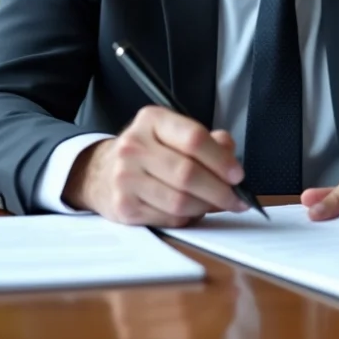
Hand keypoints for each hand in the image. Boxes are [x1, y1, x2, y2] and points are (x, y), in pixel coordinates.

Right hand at [64, 105, 249, 225]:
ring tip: (215, 204)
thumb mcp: (173, 134)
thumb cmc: (148, 152)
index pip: (193, 138)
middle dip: (220, 190)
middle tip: (236, 199)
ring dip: (206, 207)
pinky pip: (169, 217)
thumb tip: (230, 155)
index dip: (221, 160)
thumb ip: (206, 141)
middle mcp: (134, 146)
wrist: (101, 172)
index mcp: (152, 120)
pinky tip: (191, 210)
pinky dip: (188, 217)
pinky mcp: (124, 206)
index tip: (237, 175)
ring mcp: (125, 177)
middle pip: (188, 173)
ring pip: (180, 200)